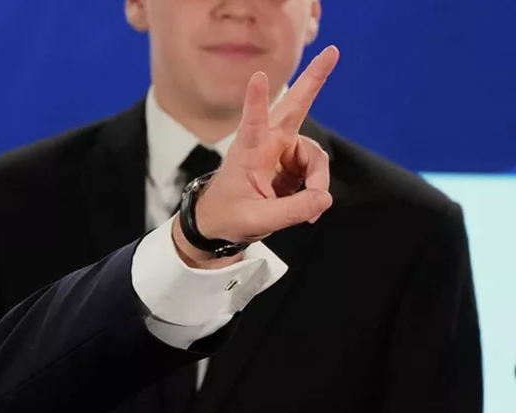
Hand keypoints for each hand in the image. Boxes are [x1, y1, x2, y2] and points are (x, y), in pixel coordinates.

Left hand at [173, 46, 339, 267]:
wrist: (220, 221)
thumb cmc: (229, 215)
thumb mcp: (257, 221)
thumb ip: (291, 210)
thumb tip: (324, 198)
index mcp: (249, 152)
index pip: (252, 124)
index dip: (257, 101)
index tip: (258, 77)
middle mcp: (268, 143)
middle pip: (295, 106)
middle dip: (314, 79)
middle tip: (332, 51)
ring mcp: (283, 150)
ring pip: (316, 156)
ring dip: (317, 181)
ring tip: (310, 208)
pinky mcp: (294, 161)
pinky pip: (317, 171)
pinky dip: (316, 190)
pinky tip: (308, 208)